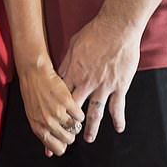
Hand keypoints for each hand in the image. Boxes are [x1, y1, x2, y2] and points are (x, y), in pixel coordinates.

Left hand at [18, 63, 84, 156]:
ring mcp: (58, 112)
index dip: (63, 145)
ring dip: (75, 122)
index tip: (64, 138)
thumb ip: (43, 134)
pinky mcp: (67, 101)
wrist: (34, 73)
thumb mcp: (33, 116)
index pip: (57, 149)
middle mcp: (48, 122)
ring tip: (71, 113)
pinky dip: (79, 113)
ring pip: (75, 127)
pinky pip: (80, 115)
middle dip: (71, 134)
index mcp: (38, 128)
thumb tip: (50, 153)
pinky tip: (73, 106)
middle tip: (68, 124)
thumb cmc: (32, 94)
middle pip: (69, 139)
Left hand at [58, 14, 140, 141]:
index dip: (53, 110)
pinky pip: (118, 106)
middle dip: (66, 125)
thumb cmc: (94, 32)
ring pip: (95, 112)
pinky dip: (118, 118)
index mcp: (73, 72)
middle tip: (62, 138)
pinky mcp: (119, 85)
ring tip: (88, 138)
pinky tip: (119, 128)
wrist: (116, 28)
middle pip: (74, 109)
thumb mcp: (73, 45)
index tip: (47, 121)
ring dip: (91, 128)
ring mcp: (103, 86)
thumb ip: (67, 61)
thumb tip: (61, 70)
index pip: (60, 96)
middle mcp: (86, 82)